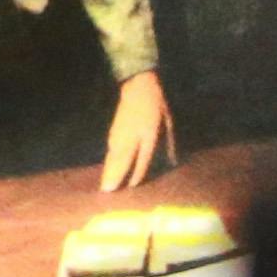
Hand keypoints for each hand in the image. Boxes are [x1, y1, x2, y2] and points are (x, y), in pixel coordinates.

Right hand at [100, 72, 175, 191]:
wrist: (138, 85)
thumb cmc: (156, 104)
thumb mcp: (168, 122)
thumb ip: (170, 143)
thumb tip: (173, 162)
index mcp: (148, 132)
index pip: (142, 156)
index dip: (136, 172)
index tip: (131, 187)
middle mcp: (132, 134)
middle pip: (123, 158)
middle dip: (116, 175)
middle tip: (108, 192)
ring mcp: (121, 132)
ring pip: (114, 155)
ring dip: (109, 171)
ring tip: (104, 187)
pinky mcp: (114, 130)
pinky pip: (111, 149)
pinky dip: (108, 161)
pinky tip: (106, 170)